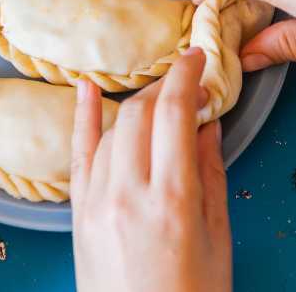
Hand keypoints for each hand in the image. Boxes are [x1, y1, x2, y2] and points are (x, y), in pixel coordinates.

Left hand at [71, 49, 230, 291]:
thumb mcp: (218, 237)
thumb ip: (211, 173)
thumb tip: (208, 124)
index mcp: (172, 199)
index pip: (174, 111)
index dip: (187, 74)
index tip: (199, 57)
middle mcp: (129, 193)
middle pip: (142, 113)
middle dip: (167, 87)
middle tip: (189, 88)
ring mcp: (97, 203)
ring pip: (114, 129)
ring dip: (139, 107)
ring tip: (162, 104)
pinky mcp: (78, 215)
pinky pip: (78, 155)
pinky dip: (83, 118)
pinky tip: (87, 89)